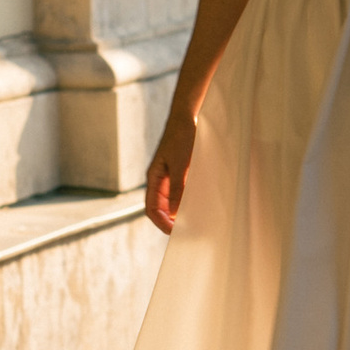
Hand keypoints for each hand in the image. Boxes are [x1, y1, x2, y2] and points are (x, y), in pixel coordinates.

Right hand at [145, 105, 200, 232]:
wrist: (187, 117)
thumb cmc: (182, 138)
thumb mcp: (180, 164)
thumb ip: (177, 188)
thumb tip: (173, 213)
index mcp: (154, 178)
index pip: (151, 209)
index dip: (161, 223)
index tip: (175, 233)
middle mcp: (159, 180)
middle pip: (160, 208)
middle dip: (170, 222)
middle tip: (187, 232)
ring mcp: (169, 176)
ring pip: (171, 202)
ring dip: (179, 213)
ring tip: (194, 222)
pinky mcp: (180, 172)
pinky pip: (181, 192)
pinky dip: (187, 202)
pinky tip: (199, 206)